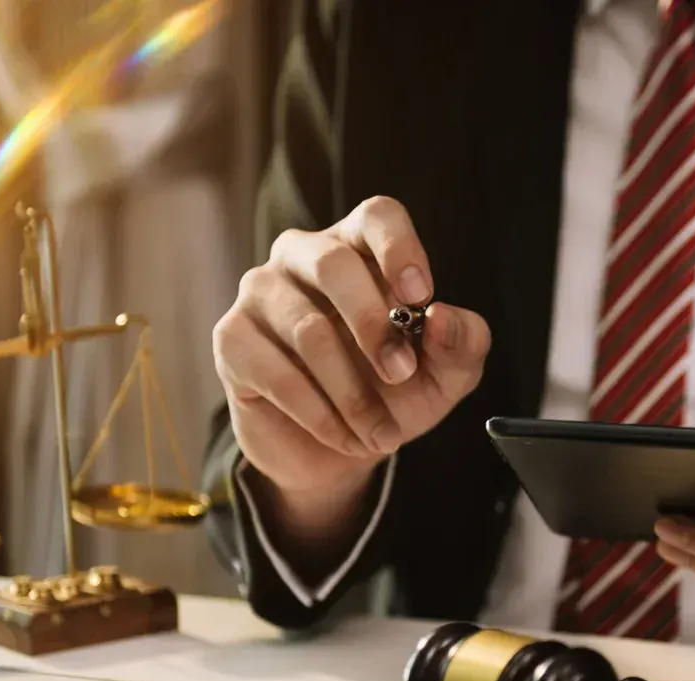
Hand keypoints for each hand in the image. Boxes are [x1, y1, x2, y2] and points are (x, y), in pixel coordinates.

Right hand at [213, 196, 491, 543]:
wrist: (337, 450)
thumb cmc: (393, 394)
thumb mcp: (445, 376)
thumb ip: (462, 344)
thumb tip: (444, 318)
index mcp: (360, 248)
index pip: (377, 216)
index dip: (399, 248)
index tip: (420, 297)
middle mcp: (304, 256)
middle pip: (333, 262)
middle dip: (373, 326)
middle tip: (401, 375)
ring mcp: (261, 292)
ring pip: (307, 329)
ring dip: (352, 392)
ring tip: (379, 432)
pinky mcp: (232, 338)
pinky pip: (275, 372)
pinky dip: (319, 414)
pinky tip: (344, 436)